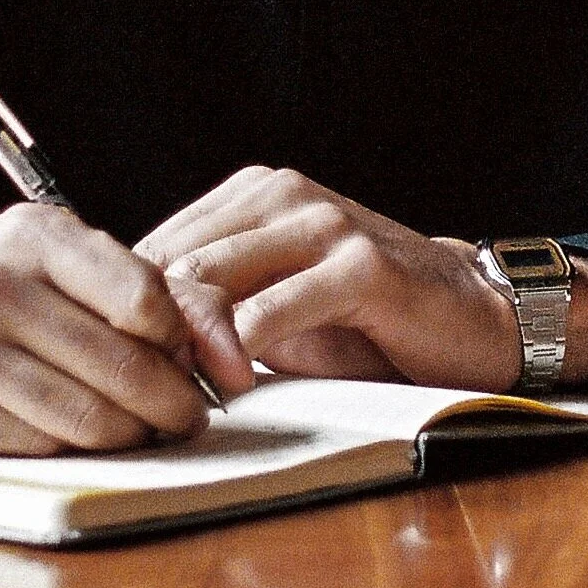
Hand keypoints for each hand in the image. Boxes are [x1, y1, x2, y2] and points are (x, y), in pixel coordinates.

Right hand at [0, 206, 256, 453]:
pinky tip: (79, 442)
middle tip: (186, 418)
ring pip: (78, 417)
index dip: (183, 342)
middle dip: (169, 403)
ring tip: (141, 433)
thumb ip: (148, 291)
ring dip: (126, 436)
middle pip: (116, 366)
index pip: (142, 296)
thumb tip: (229, 353)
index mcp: (35, 235)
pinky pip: (28, 448)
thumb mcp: (57, 257)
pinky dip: (67, 454)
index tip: (200, 364)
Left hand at [134, 166, 587, 390]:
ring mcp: (324, 224)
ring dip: (183, 346)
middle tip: (136, 393)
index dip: (125, 312)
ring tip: (177, 394)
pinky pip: (271, 310)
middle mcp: (284, 194)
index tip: (114, 371)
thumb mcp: (276, 306)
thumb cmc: (367, 321)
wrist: (472, 318)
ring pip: (212, 281)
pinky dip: (238, 352)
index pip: (157, 246)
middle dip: (146, 334)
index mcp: (254, 193)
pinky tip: (234, 387)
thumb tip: (120, 338)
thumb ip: (211, 305)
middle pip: (174, 262)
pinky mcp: (360, 267)